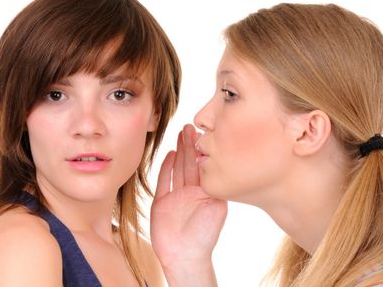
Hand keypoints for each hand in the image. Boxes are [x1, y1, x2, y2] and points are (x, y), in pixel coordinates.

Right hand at [150, 124, 226, 285]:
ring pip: (178, 168)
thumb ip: (216, 187)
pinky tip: (171, 153)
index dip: (203, 150)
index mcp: (206, 193)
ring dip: (180, 151)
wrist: (185, 256)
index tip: (205, 132)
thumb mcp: (217, 208)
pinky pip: (165, 181)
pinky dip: (167, 167)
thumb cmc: (204, 236)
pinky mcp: (162, 202)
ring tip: (181, 132)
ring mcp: (176, 196)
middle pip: (190, 163)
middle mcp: (191, 192)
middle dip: (191, 144)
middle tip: (191, 125)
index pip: (204, 166)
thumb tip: (220, 166)